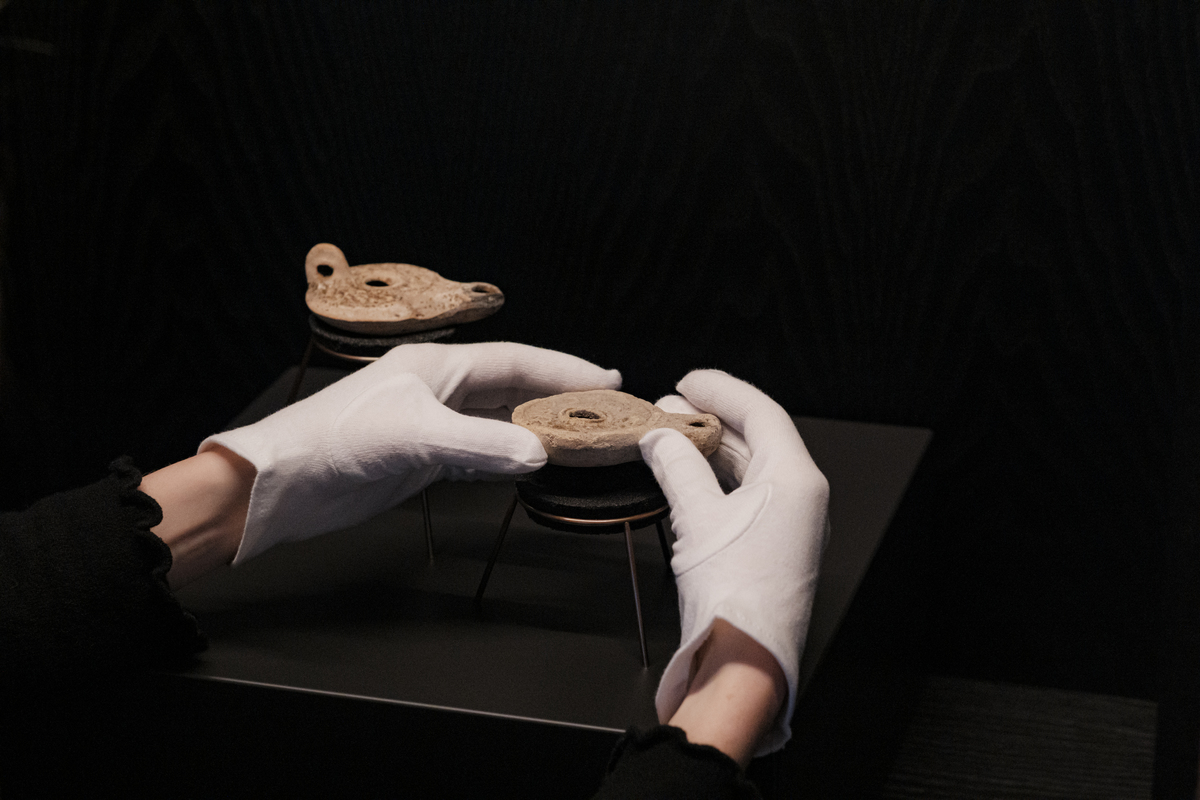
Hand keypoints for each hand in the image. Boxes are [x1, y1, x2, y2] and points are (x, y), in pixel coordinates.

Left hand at [201, 342, 620, 562]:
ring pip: (499, 423)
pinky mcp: (421, 461)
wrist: (282, 485)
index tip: (605, 380)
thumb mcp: (414, 436)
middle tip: (603, 412)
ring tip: (579, 438)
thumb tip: (538, 452)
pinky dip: (509, 458)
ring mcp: (431, 426)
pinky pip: (480, 454)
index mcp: (437, 366)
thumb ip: (479, 443)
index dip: (564, 369)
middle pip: (512, 389)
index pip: (516, 362)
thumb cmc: (332, 441)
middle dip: (558, 399)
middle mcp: (437, 390)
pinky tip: (530, 465)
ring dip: (537, 430)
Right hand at [638, 370, 828, 756]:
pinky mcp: (775, 548)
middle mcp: (803, 499)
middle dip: (712, 419)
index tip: (689, 380)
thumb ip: (677, 467)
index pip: (763, 413)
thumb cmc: (732, 595)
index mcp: (797, 481)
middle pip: (759, 439)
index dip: (722, 390)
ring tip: (671, 437)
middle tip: (670, 407)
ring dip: (712, 450)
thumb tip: (661, 439)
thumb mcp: (696, 517)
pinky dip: (717, 480)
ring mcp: (792, 525)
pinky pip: (748, 497)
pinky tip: (686, 476)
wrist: (743, 662)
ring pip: (752, 469)